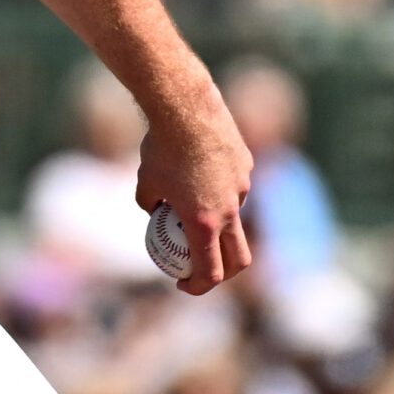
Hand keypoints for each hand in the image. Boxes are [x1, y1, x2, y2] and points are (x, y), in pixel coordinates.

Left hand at [134, 85, 255, 294]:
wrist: (186, 107)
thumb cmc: (159, 148)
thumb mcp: (146, 183)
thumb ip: (151, 205)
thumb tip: (156, 213)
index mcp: (204, 222)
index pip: (211, 272)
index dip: (198, 286)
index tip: (182, 284)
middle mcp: (229, 210)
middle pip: (239, 257)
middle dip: (225, 272)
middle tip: (202, 269)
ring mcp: (242, 187)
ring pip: (235, 216)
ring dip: (218, 221)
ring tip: (189, 198)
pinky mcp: (247, 165)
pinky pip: (235, 185)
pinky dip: (219, 188)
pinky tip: (198, 164)